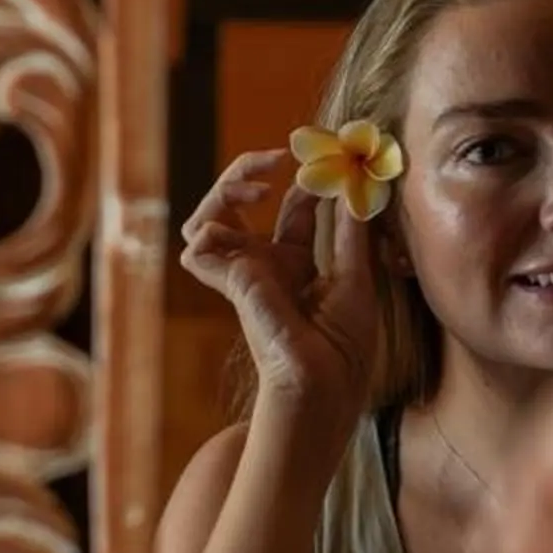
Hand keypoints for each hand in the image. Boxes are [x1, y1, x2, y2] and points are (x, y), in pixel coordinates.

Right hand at [178, 148, 381, 434]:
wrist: (322, 395)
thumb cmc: (342, 355)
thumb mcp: (356, 282)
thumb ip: (350, 235)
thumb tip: (355, 188)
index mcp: (295, 267)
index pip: (292, 209)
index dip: (307, 181)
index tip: (327, 158)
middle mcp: (264, 268)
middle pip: (238, 205)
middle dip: (247, 171)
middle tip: (277, 158)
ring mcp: (243, 277)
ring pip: (206, 218)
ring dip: (223, 191)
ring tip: (257, 186)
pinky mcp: (232, 287)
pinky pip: (196, 249)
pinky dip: (207, 230)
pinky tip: (241, 224)